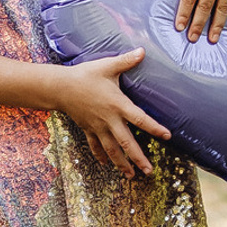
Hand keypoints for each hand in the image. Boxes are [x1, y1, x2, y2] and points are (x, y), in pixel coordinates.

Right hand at [54, 49, 169, 175]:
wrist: (60, 87)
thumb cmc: (85, 75)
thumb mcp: (107, 66)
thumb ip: (126, 61)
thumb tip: (143, 50)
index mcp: (118, 104)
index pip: (140, 119)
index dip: (154, 128)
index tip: (167, 136)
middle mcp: (109, 120)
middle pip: (126, 143)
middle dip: (138, 158)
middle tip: (149, 171)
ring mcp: (98, 127)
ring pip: (112, 150)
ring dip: (122, 163)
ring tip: (131, 176)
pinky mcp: (88, 129)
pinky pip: (95, 146)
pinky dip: (101, 156)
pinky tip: (106, 165)